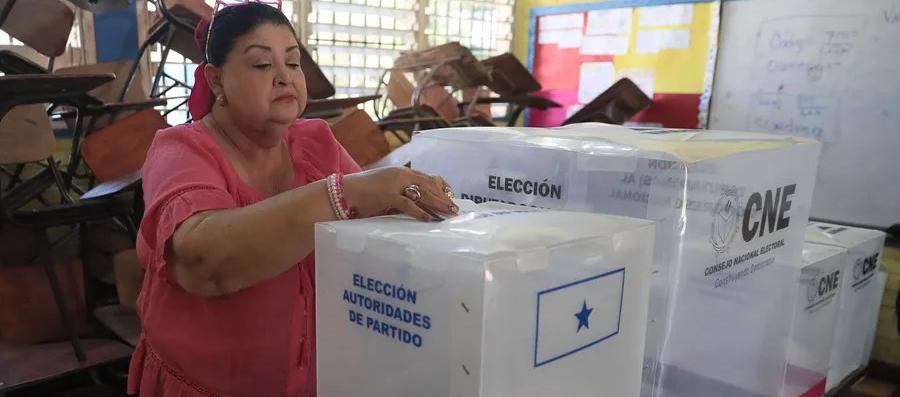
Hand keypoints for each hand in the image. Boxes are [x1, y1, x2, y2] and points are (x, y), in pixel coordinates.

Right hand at [342, 167, 457, 220]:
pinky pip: (408, 205)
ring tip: (448, 213)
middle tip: (455, 209)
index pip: (427, 178)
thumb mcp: (387, 190)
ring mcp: (394, 184)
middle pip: (429, 185)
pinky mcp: (388, 195)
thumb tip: (417, 204)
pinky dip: (420, 212)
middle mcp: (401, 175)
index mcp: (401, 172)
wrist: (343, 192)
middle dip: (443, 197)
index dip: (440, 187)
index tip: (450, 196)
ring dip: (437, 204)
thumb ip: (401, 194)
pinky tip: (429, 219)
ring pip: (423, 193)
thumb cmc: (363, 193)